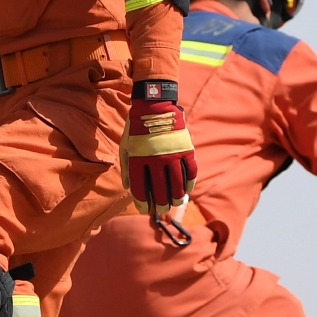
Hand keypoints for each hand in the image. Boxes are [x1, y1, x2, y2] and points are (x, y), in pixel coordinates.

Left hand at [125, 81, 195, 214]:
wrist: (154, 106)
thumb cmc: (136, 129)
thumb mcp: (125, 146)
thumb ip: (126, 168)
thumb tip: (128, 188)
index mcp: (138, 159)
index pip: (140, 188)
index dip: (143, 202)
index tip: (145, 209)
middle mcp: (155, 159)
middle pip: (160, 189)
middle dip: (161, 203)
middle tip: (162, 210)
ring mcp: (172, 155)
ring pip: (177, 184)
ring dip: (176, 197)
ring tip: (174, 204)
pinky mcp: (185, 149)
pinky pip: (190, 171)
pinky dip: (189, 183)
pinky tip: (187, 191)